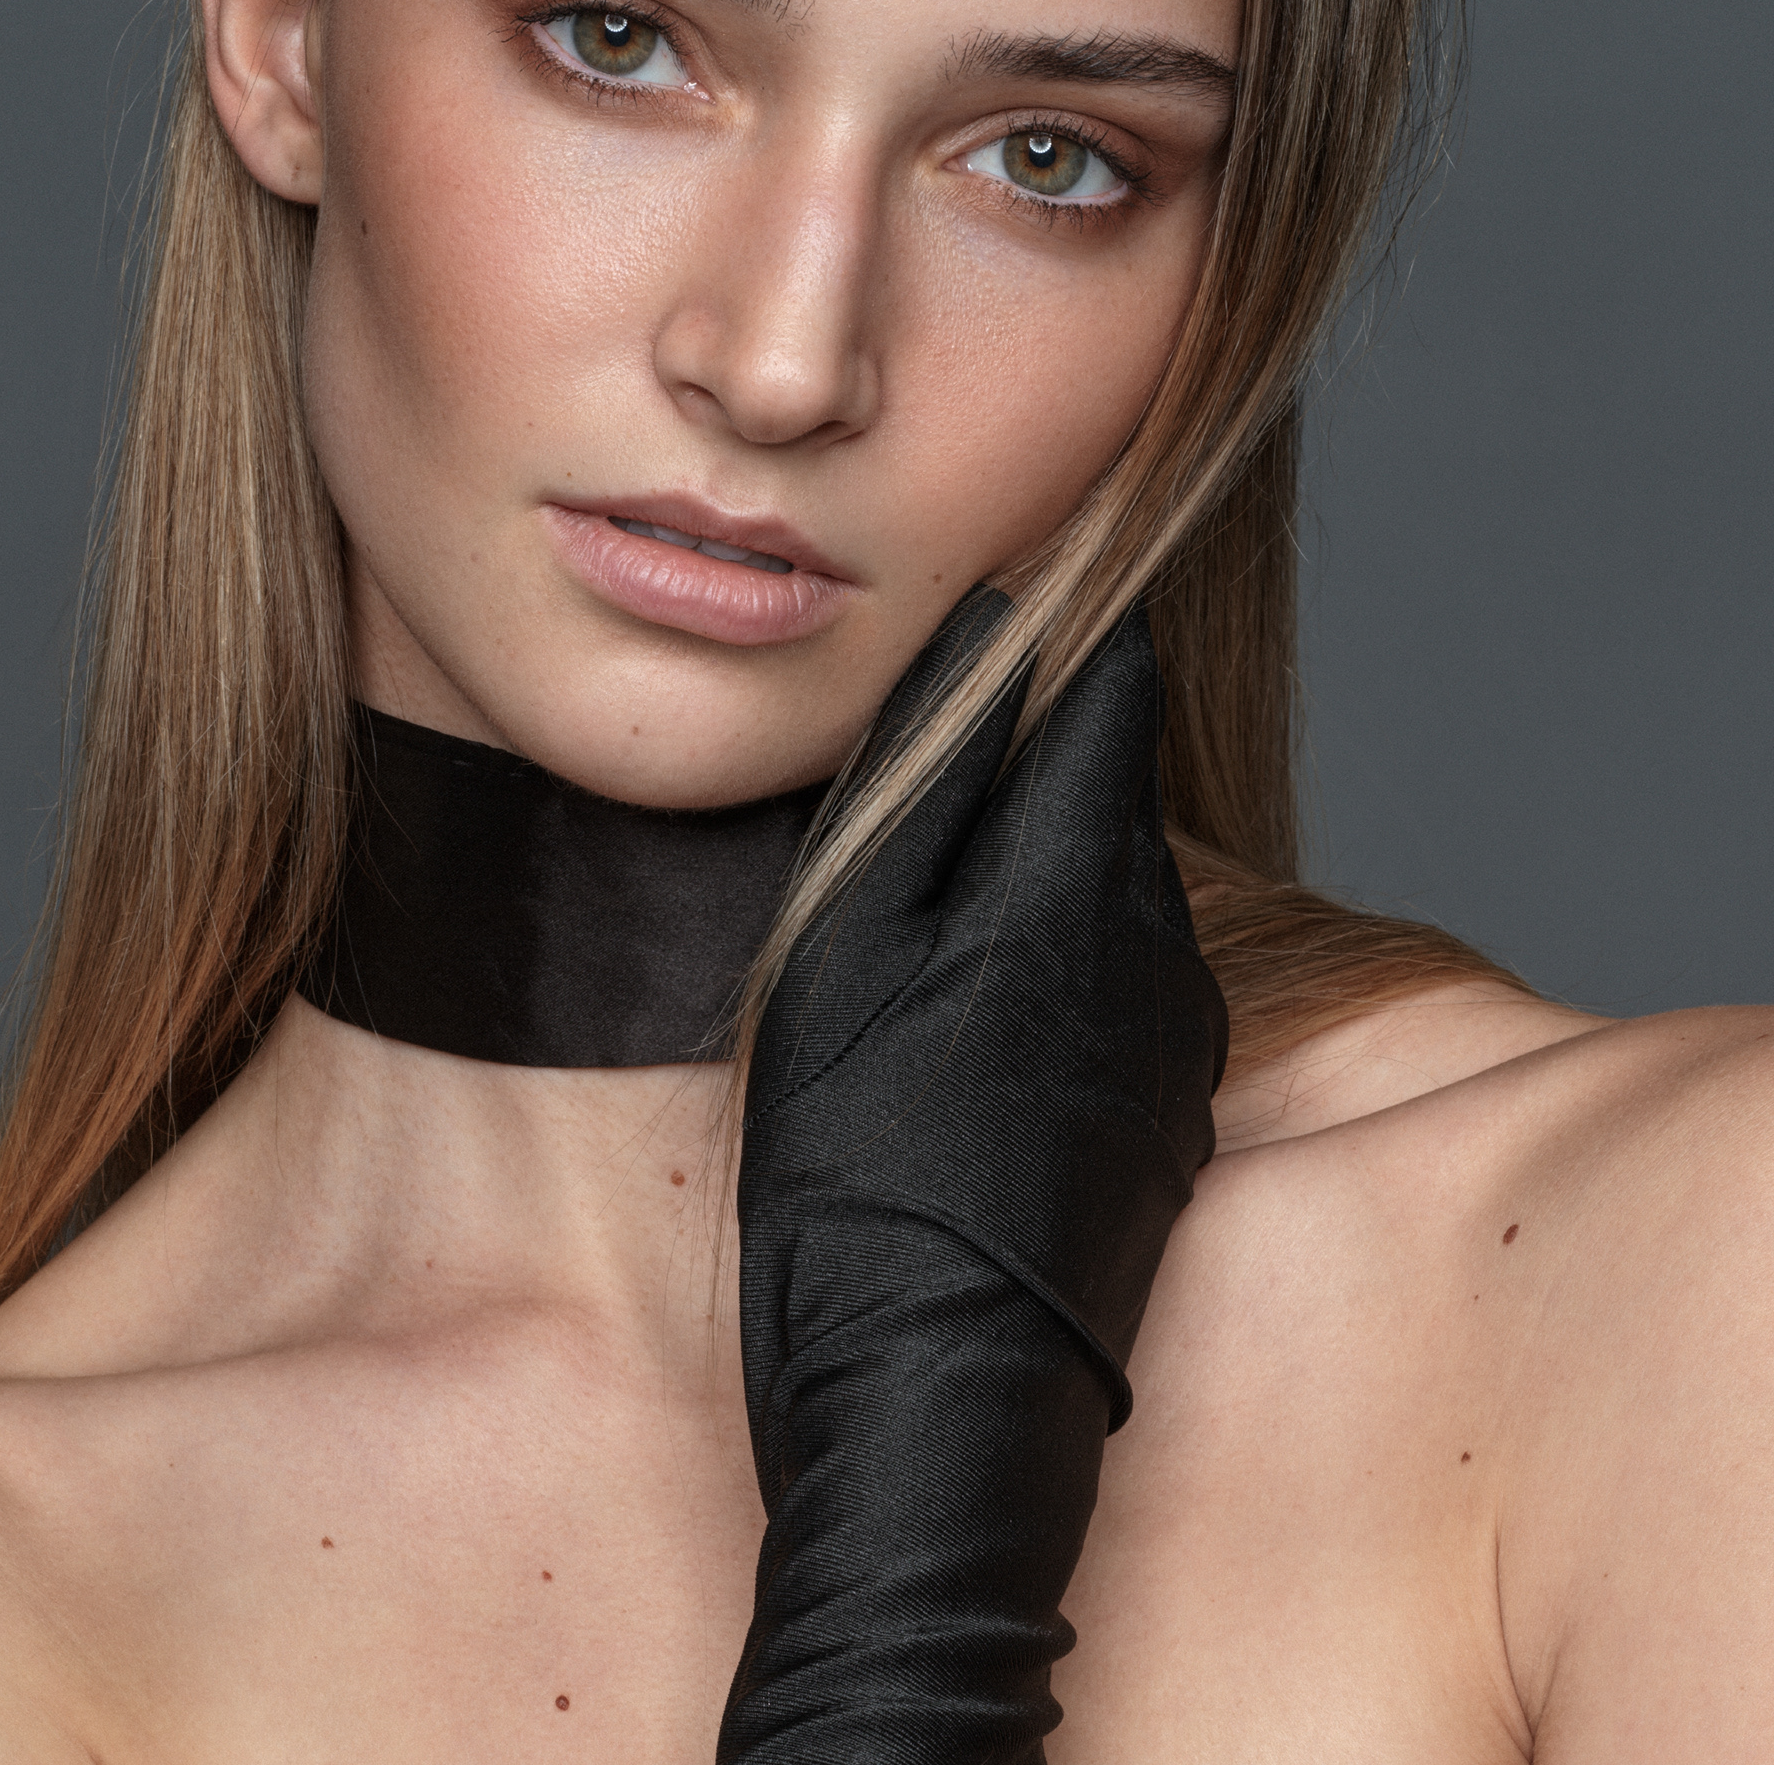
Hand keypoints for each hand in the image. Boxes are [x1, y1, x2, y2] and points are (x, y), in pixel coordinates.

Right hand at [721, 585, 1226, 1762]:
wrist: (943, 1409)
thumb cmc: (859, 1180)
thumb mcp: (843, 958)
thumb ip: (923, 790)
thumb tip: (984, 644)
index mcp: (1071, 887)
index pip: (1104, 698)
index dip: (1052, 645)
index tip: (1003, 613)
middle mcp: (1160, 951)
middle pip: (1111, 793)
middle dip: (1041, 756)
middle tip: (932, 758)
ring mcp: (1179, 1043)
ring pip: (1122, 890)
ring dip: (1046, 867)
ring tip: (937, 908)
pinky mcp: (1174, 1119)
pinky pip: (1131, 984)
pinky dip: (1065, 961)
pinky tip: (981, 1022)